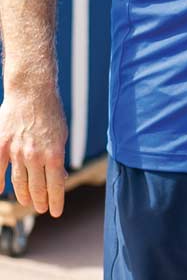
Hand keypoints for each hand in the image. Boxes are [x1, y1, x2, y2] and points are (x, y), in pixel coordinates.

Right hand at [0, 84, 67, 215]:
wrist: (32, 93)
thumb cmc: (51, 114)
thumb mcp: (61, 136)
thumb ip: (58, 157)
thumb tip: (61, 177)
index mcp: (54, 154)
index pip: (56, 185)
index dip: (56, 201)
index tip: (56, 212)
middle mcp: (35, 156)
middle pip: (37, 187)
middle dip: (40, 201)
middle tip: (42, 209)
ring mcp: (16, 153)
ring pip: (19, 182)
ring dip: (24, 195)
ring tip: (28, 202)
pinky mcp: (1, 147)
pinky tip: (0, 192)